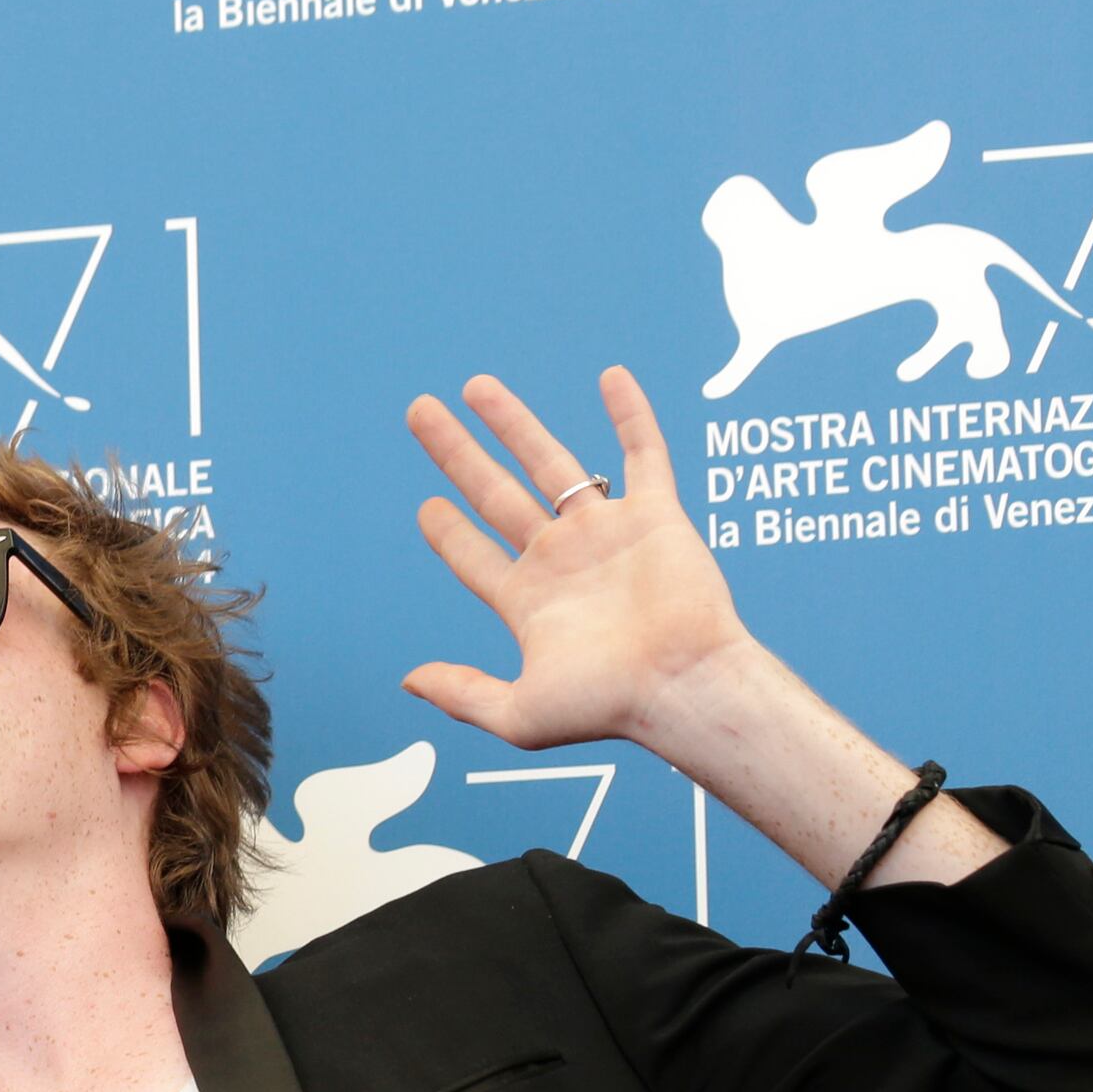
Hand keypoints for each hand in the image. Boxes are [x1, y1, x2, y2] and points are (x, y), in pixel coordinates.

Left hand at [400, 366, 756, 754]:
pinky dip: (631, 413)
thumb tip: (409, 681)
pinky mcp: (656, 516)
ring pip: (552, 462)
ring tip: (476, 387)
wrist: (683, 687)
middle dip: (457, 453)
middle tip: (420, 412)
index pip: (474, 556)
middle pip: (496, 493)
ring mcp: (606, 534)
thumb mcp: (518, 714)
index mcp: (529, 602)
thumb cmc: (610, 707)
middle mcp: (562, 560)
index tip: (425, 506)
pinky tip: (610, 377)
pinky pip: (644, 452)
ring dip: (514, 423)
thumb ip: (462, 695)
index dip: (447, 531)